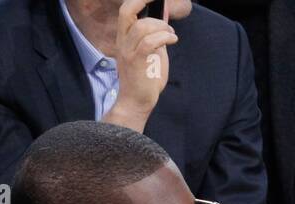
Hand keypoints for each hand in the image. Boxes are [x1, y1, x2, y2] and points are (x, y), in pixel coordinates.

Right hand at [105, 0, 179, 129]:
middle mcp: (123, 43)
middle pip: (127, 11)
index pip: (125, 11)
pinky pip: (150, 41)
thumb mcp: (151, 52)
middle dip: (145, 2)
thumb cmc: (144, 80)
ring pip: (143, 26)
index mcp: (124, 40)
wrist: (135, 103)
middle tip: (164, 13)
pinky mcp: (136, 61)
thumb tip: (165, 17)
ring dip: (162, 27)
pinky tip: (172, 41)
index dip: (140, 0)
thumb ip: (155, 35)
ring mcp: (128, 52)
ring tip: (170, 36)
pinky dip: (165, 37)